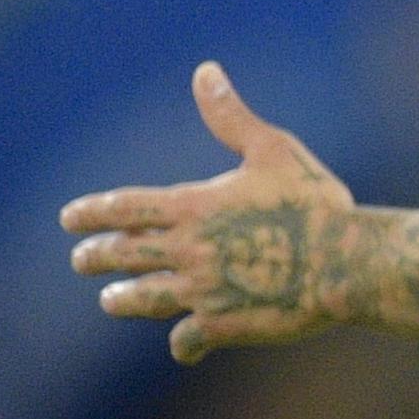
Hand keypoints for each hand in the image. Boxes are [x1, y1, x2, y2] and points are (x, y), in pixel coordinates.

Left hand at [62, 62, 357, 364]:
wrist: (348, 264)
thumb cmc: (316, 204)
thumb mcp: (275, 150)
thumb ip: (231, 117)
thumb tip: (204, 72)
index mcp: (193, 206)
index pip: (123, 208)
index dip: (92, 213)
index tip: (70, 218)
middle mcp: (186, 250)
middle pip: (121, 255)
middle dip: (96, 256)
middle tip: (81, 259)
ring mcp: (201, 290)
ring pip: (143, 299)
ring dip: (123, 300)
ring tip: (112, 300)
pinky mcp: (223, 324)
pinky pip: (189, 338)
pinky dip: (183, 343)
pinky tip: (183, 346)